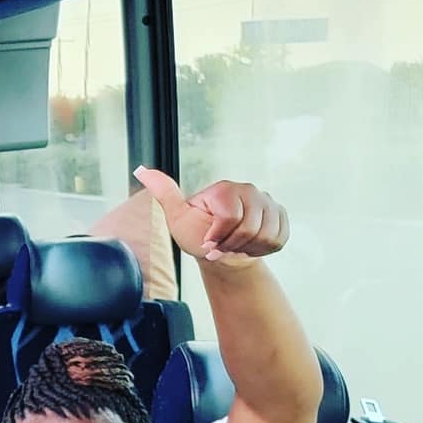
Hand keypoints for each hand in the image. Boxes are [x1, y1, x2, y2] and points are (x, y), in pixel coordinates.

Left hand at [133, 166, 288, 265]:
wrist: (221, 253)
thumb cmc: (197, 235)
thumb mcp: (178, 217)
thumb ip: (165, 194)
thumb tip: (141, 169)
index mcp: (225, 189)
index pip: (230, 218)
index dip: (219, 237)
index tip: (208, 242)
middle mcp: (249, 190)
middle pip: (250, 228)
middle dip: (233, 245)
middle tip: (222, 246)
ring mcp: (268, 202)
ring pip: (267, 234)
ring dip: (247, 249)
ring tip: (235, 245)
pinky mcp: (280, 215)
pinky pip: (279, 238)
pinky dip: (263, 250)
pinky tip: (250, 246)